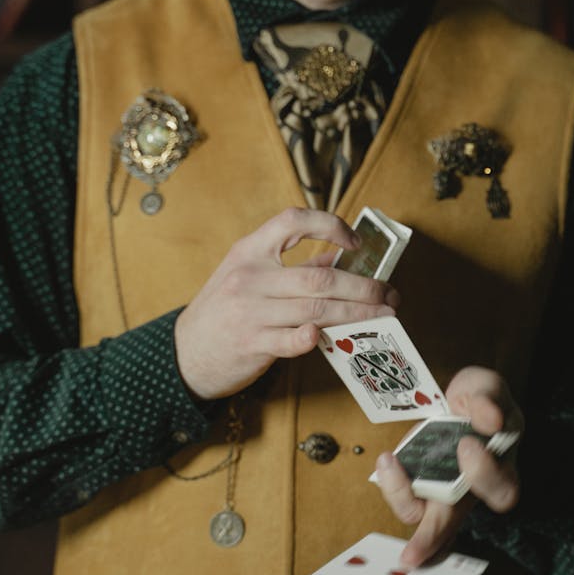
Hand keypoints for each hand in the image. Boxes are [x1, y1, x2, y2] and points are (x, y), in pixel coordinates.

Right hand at [174, 207, 399, 400]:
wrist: (184, 353)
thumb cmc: (223, 311)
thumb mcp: (249, 277)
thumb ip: (293, 267)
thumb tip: (340, 258)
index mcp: (250, 251)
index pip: (292, 221)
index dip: (328, 225)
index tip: (355, 241)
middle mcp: (250, 278)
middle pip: (319, 277)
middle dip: (364, 286)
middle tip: (389, 293)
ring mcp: (251, 312)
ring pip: (316, 310)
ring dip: (357, 313)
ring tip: (383, 315)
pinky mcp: (252, 345)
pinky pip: (293, 340)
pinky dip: (315, 337)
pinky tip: (334, 335)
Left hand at [375, 366, 522, 566]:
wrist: (459, 399)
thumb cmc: (479, 400)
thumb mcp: (486, 387)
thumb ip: (487, 398)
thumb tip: (490, 421)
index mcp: (500, 469)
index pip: (501, 491)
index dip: (484, 474)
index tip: (466, 443)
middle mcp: (470, 491)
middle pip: (454, 526)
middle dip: (429, 541)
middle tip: (410, 556)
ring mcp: (442, 492)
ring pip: (421, 519)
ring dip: (402, 498)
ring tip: (388, 463)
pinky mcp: (418, 482)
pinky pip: (405, 498)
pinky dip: (392, 485)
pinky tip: (387, 461)